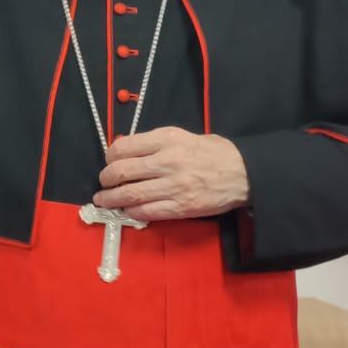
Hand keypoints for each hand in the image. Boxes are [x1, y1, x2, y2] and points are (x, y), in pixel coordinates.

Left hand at [95, 127, 249, 221]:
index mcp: (166, 139)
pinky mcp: (180, 207)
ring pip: (130, 195)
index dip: (110, 156)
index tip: (109, 161)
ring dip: (111, 199)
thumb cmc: (214, 152)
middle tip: (103, 183)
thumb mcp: (182, 136)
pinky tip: (127, 210)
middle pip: (122, 172)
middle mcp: (167, 161)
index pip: (124, 147)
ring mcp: (173, 186)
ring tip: (103, 200)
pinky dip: (132, 212)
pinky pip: (147, 212)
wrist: (244, 173)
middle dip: (106, 179)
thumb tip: (127, 150)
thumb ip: (155, 143)